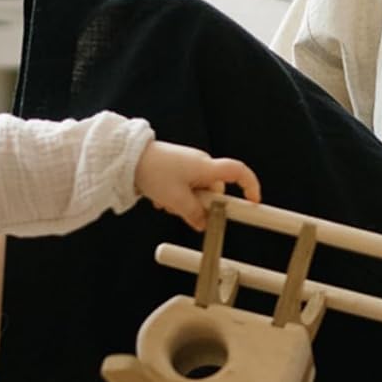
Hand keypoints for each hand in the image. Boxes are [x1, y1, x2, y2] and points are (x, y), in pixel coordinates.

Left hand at [133, 141, 260, 231]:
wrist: (127, 157)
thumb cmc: (153, 172)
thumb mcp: (176, 200)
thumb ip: (194, 214)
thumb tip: (203, 224)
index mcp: (207, 167)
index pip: (239, 172)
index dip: (250, 186)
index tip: (254, 203)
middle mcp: (201, 163)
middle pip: (215, 190)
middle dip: (202, 205)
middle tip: (183, 210)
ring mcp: (189, 165)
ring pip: (197, 192)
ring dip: (185, 203)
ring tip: (166, 203)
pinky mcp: (177, 168)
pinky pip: (185, 187)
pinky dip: (176, 197)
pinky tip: (161, 198)